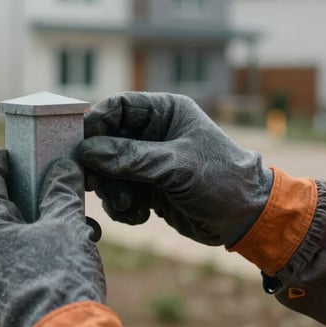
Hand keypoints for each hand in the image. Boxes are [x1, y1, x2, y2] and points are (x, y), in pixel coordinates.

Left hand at [0, 148, 104, 326]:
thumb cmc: (61, 280)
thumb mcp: (67, 225)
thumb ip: (61, 190)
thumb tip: (61, 168)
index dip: (0, 162)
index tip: (11, 155)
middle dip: (7, 200)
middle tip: (34, 195)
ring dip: (8, 233)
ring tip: (44, 234)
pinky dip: (4, 262)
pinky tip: (33, 265)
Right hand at [77, 92, 272, 246]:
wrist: (245, 219)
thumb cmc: (222, 179)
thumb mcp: (176, 166)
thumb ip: (130, 158)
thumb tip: (87, 152)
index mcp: (165, 112)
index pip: (119, 107)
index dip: (97, 122)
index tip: (81, 144)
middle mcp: (153, 133)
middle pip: (106, 140)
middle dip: (100, 164)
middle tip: (92, 183)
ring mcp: (148, 162)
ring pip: (108, 170)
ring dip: (111, 190)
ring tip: (126, 205)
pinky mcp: (146, 188)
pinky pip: (117, 193)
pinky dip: (122, 207)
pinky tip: (139, 216)